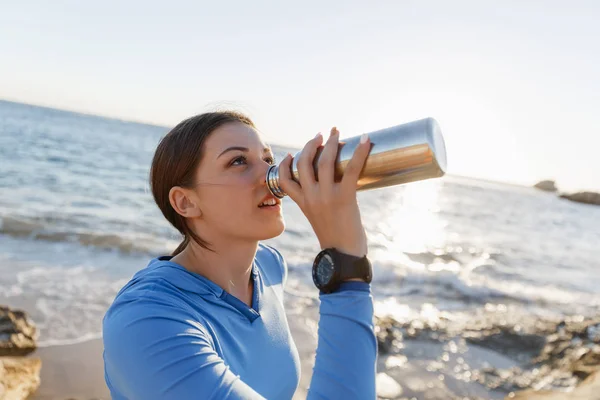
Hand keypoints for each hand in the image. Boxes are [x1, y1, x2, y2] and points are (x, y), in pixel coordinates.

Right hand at [278, 127, 369, 256]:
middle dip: (311, 144)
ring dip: (331, 143)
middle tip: (321, 135)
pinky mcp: (345, 198)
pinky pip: (351, 169)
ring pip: (324, 161)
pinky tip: (366, 140)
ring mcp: (326, 197)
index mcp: (303, 203)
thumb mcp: (318, 219)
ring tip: (336, 132)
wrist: (343, 256)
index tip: (291, 154)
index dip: (285, 164)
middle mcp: (311, 197)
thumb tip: (330, 189)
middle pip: (304, 162)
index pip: (284, 179)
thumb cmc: (335, 239)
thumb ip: (318, 204)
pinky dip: (359, 152)